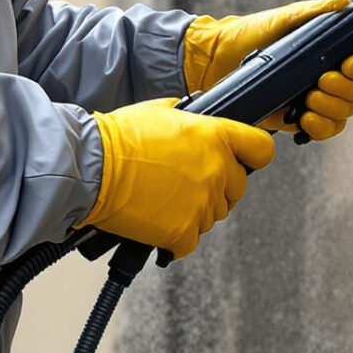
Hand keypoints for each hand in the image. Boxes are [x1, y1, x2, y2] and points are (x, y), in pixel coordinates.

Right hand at [84, 98, 273, 258]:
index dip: (253, 155)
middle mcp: (216, 170)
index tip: (244, 160)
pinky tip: (158, 225)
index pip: (261, 149)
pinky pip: (190, 242)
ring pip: (214, 216)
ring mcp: (202, 203)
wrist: (91, 168)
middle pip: (237, 189)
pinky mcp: (183, 231)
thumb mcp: (160, 110)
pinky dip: (176, 239)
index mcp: (215, 136)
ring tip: (164, 201)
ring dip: (195, 212)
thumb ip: (189, 116)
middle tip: (188, 185)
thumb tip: (196, 116)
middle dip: (218, 188)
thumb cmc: (118, 137)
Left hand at [182, 0, 352, 140]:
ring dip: (333, 103)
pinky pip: (331, 128)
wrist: (219, 62)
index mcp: (336, 42)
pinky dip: (322, 125)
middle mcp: (336, 68)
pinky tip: (304, 117)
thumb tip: (343, 3)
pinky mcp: (308, 118)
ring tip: (308, 96)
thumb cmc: (251, 35)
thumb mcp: (283, 19)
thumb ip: (314, 12)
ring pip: (350, 106)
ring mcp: (323, 95)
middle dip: (350, 80)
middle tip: (326, 75)